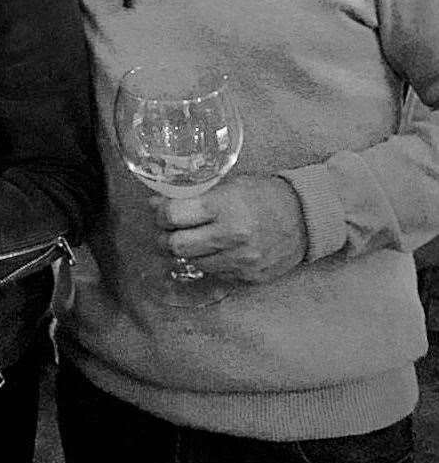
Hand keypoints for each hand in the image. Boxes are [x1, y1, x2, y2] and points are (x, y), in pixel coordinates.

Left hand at [151, 175, 305, 284]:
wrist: (306, 216)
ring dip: (189, 252)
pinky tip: (217, 250)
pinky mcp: (250, 277)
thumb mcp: (229, 185)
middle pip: (176, 246)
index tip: (161, 213)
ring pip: (194, 263)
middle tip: (169, 232)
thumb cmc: (264, 195)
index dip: (160, 215)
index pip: (172, 216)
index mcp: (223, 207)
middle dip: (166, 238)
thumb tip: (155, 203)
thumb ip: (193, 196)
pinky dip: (211, 263)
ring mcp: (242, 260)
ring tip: (195, 240)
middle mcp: (232, 235)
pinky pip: (216, 274)